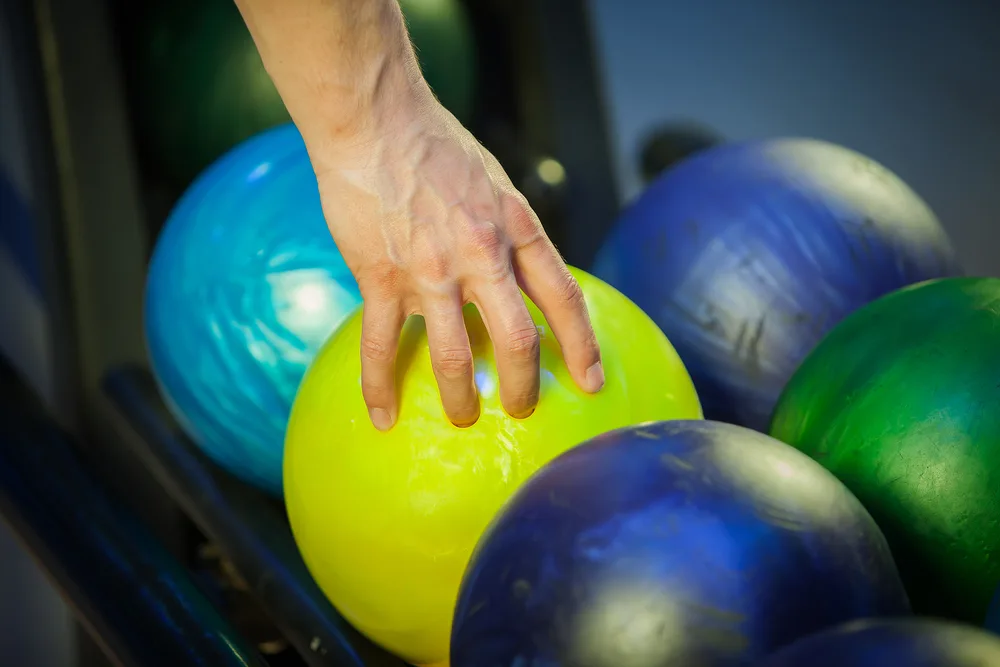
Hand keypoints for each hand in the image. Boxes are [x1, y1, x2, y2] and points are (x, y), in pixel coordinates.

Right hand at [306, 89, 603, 430]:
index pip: (563, 297)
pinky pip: (381, 346)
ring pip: (453, 357)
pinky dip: (381, 387)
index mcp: (516, 229)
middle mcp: (481, 255)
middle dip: (524, 387)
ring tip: (464, 417)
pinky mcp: (382, 279)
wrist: (375, 121)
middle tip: (521, 408)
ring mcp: (430, 272)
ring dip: (462, 398)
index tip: (591, 381)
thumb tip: (521, 278)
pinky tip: (384, 417)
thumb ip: (512, 233)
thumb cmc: (437, 146)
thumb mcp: (497, 185)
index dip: (582, 346)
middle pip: (518, 340)